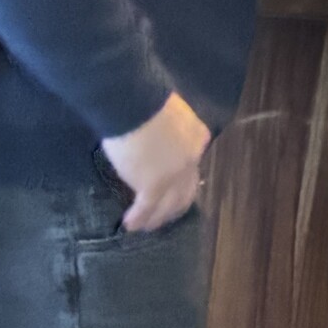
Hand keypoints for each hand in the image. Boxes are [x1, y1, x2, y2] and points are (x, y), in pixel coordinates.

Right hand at [102, 93, 209, 231]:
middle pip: (186, 190)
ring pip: (170, 204)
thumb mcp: (168, 116)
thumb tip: (154, 139)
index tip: (169, 188)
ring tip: (145, 226)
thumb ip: (167, 132)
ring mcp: (175, 175)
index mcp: (197, 138)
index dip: (180, 180)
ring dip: (157, 218)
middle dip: (174, 207)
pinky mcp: (154, 185)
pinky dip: (139, 218)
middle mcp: (192, 159)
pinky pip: (147, 208)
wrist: (135, 104)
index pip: (191, 166)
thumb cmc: (146, 101)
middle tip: (161, 217)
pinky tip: (129, 224)